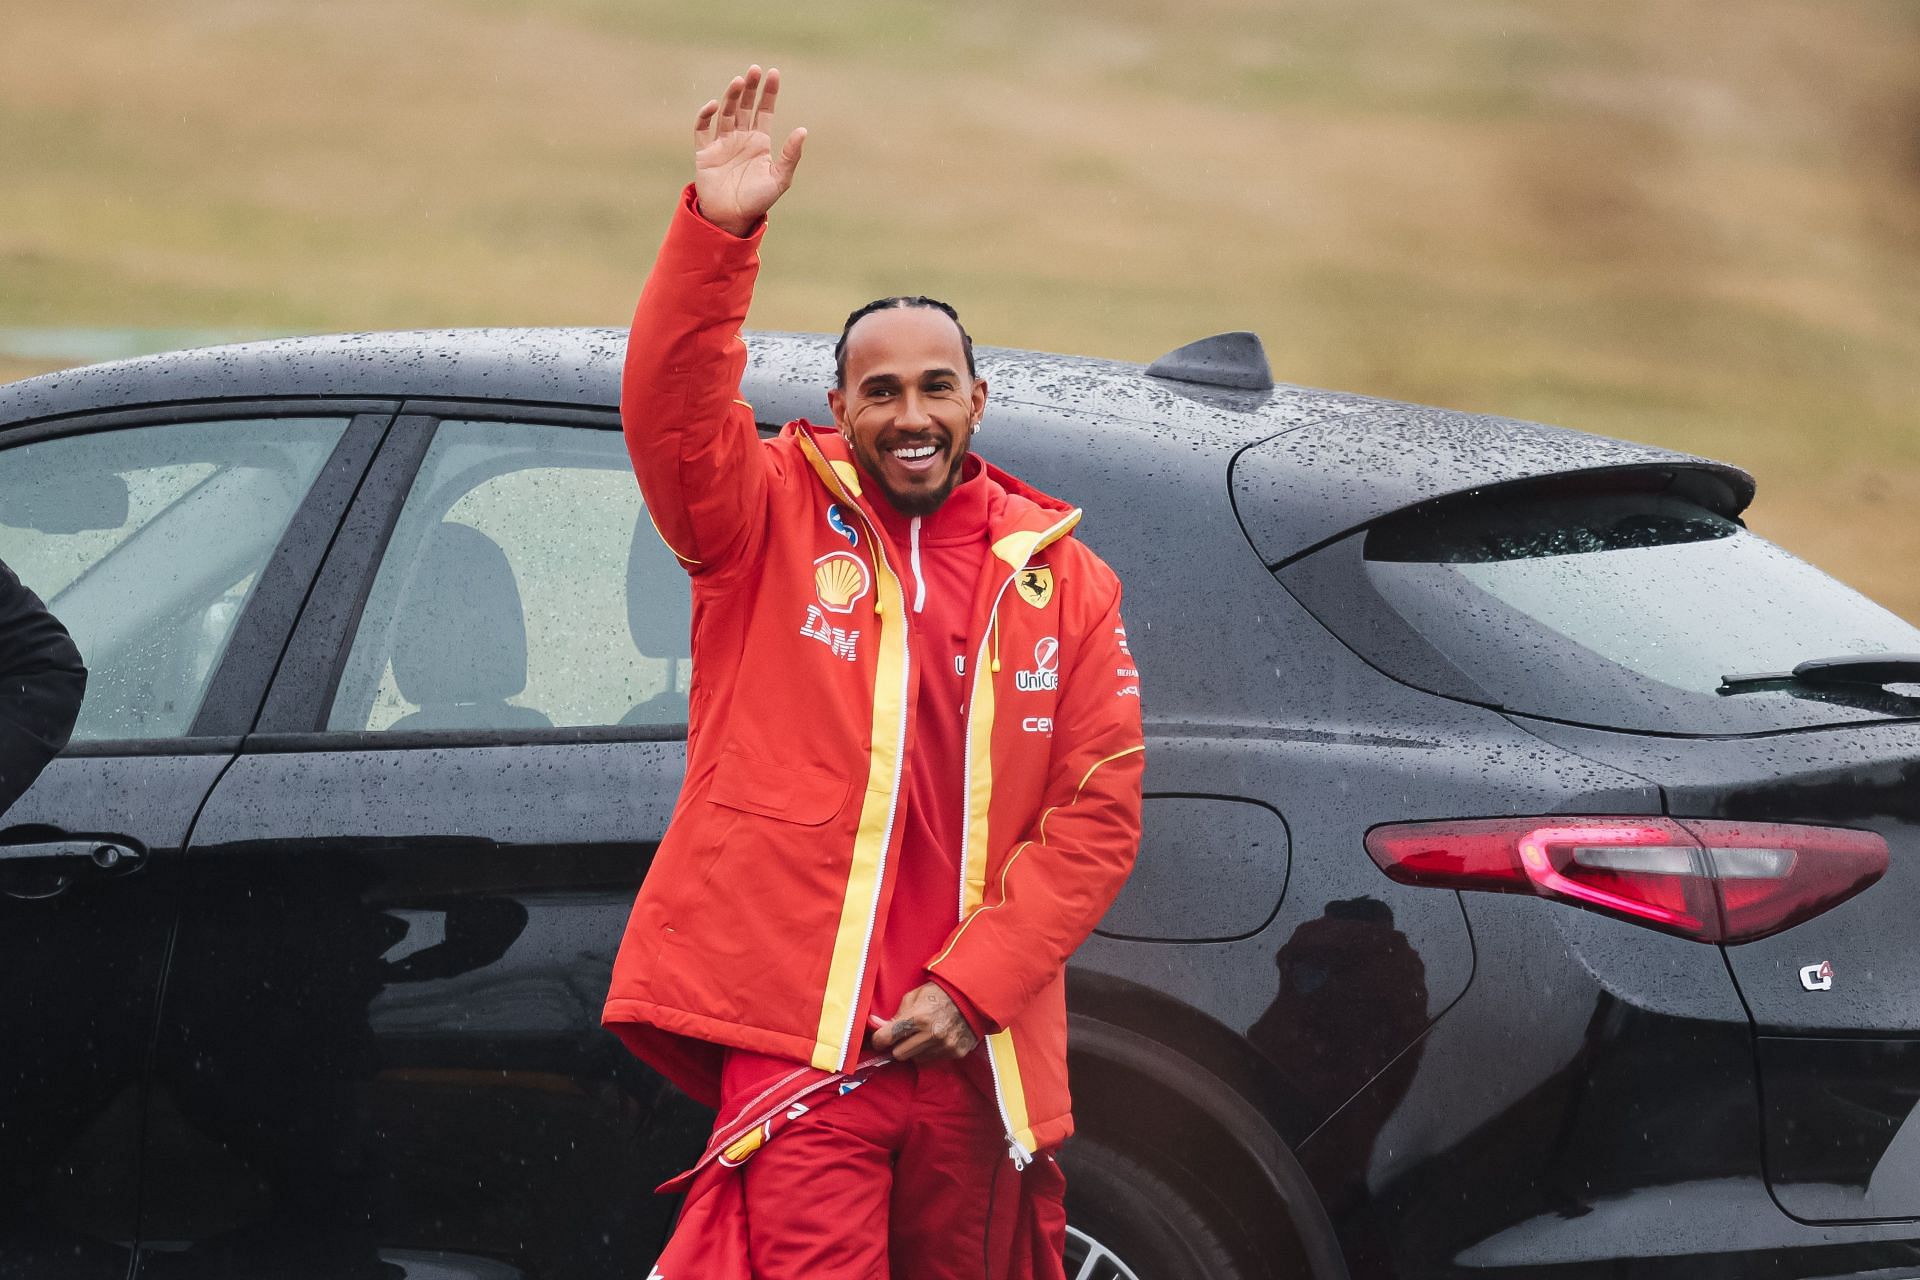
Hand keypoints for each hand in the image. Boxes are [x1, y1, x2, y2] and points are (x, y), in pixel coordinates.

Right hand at [692, 64, 806, 236]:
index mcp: (759, 142)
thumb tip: (803, 129)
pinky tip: (715, 106)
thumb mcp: (780, 179)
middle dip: (750, 88)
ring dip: (732, 96)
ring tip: (739, 81)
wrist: (731, 219)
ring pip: (726, 112)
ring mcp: (722, 143)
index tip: (773, 74)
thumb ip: (790, 155)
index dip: (768, 93)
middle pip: (745, 106)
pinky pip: (702, 129)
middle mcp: (741, 138)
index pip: (765, 111)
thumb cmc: (758, 201)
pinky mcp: (705, 152)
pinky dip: (706, 116)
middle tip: (754, 70)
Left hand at [871, 983, 978, 1061]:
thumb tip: (874, 1024)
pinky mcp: (956, 1052)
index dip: (878, 1040)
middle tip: (904, 1036)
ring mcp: (945, 1045)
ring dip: (915, 1050)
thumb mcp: (914, 996)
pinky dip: (931, 1052)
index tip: (879, 1039)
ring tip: (924, 1035)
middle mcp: (931, 1034)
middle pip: (899, 1054)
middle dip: (897, 1046)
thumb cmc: (938, 993)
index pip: (887, 1038)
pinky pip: (933, 1060)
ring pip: (916, 1060)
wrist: (970, 997)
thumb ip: (895, 1014)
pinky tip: (937, 1039)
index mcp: (918, 1017)